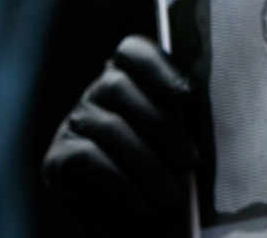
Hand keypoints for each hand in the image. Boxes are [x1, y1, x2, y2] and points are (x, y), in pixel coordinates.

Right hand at [42, 36, 200, 235]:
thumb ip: (188, 116)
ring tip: (174, 196)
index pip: (132, 51)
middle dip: (163, 127)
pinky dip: (124, 186)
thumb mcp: (182, 138)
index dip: (158, 67)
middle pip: (119, 87)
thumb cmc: (167, 167)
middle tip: (192, 161)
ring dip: (149, 165)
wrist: (138, 215)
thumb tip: (210, 106)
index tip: (186, 96)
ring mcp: (74, 122)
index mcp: (130, 77)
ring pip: (110, 128)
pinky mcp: (57, 158)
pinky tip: (146, 207)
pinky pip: (89, 160)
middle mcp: (97, 93)